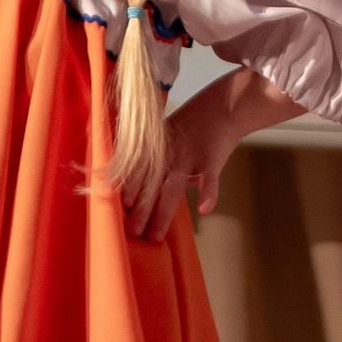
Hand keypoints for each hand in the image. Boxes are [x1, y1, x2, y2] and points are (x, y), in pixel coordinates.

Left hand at [121, 66, 301, 244]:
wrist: (223, 106)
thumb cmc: (192, 123)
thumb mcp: (167, 134)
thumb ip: (154, 156)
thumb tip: (135, 178)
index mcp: (157, 150)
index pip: (138, 173)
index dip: (128, 190)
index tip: (119, 208)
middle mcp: (169, 156)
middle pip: (151, 186)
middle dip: (140, 209)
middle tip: (131, 231)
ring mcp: (190, 158)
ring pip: (173, 189)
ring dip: (163, 213)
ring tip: (154, 235)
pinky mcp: (212, 160)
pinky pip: (210, 179)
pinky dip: (208, 194)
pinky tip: (204, 210)